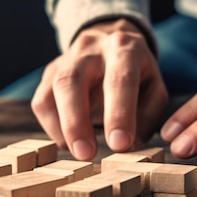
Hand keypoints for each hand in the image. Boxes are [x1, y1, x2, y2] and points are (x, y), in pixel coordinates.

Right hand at [32, 19, 167, 159]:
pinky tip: (68, 141)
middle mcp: (90, 49)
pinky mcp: (49, 73)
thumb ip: (146, 117)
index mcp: (123, 49)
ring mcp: (65, 60)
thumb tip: (128, 146)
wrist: (109, 42)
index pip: (119, 80)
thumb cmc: (136, 73)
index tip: (119, 145)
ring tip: (77, 152)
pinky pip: (42, 102)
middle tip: (86, 154)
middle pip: (73, 80)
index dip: (119, 114)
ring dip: (63, 126)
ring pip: (54, 90)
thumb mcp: (153, 88)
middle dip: (77, 121)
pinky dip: (53, 127)